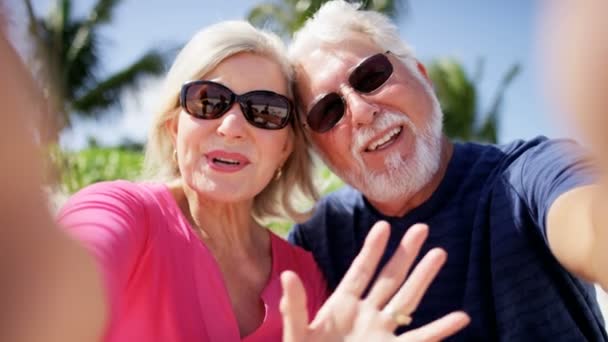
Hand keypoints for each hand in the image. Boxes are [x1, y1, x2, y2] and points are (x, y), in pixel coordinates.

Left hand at [280, 221, 469, 340]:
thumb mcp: (297, 333)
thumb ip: (295, 307)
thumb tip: (286, 275)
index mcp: (341, 305)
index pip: (360, 271)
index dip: (372, 249)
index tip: (385, 226)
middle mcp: (365, 314)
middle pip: (389, 278)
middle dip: (405, 254)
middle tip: (422, 228)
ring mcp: (380, 333)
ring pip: (407, 300)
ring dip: (423, 278)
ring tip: (440, 253)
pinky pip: (420, 340)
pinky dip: (440, 330)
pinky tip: (460, 318)